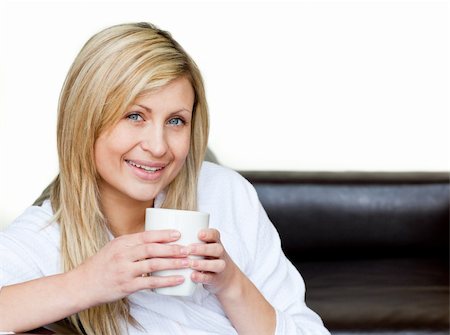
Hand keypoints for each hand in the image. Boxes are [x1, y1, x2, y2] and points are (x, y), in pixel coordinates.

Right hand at [72, 230, 188, 306]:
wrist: (82, 285)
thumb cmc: (101, 265)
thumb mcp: (114, 248)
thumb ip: (132, 243)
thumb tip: (156, 238)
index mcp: (122, 243)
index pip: (146, 236)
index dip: (164, 234)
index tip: (179, 234)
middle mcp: (123, 255)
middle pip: (152, 249)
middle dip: (172, 248)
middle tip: (188, 249)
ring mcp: (125, 271)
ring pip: (154, 265)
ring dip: (173, 263)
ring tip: (187, 262)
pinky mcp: (127, 286)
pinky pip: (151, 283)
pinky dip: (166, 281)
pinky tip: (178, 279)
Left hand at [189, 229, 241, 296]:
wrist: (226, 277)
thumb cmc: (209, 257)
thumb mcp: (205, 246)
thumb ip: (192, 240)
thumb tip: (169, 233)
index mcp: (215, 242)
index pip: (215, 235)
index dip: (208, 234)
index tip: (199, 234)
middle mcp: (220, 254)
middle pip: (217, 249)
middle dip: (202, 249)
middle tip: (188, 250)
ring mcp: (220, 267)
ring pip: (217, 264)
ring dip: (203, 264)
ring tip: (190, 263)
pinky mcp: (216, 279)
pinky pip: (210, 278)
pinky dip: (201, 277)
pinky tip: (192, 276)